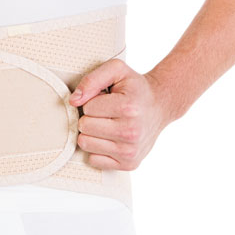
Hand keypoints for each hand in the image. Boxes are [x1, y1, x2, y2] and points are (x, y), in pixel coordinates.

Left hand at [68, 55, 170, 170]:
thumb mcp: (116, 70)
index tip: (106, 99)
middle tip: (106, 112)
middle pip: (84, 126)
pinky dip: (98, 148)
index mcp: (128, 108)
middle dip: (90, 116)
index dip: (93, 100)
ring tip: (108, 123)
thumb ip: (92, 80)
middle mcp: (131, 132)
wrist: (160, 105)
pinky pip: (94, 159)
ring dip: (92, 133)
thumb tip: (74, 100)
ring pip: (85, 143)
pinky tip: (110, 138)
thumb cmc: (135, 88)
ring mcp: (130, 151)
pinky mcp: (128, 164)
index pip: (87, 108)